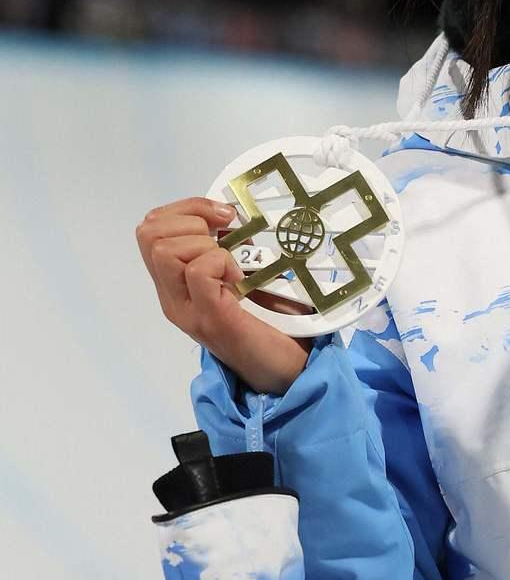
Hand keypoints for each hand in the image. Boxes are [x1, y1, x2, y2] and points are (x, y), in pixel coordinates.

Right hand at [136, 197, 310, 395]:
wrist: (289, 371)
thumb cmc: (272, 322)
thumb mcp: (241, 274)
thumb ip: (227, 248)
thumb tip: (228, 213)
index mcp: (175, 283)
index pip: (150, 228)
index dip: (187, 208)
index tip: (224, 218)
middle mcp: (172, 297)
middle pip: (149, 233)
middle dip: (191, 219)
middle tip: (226, 236)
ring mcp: (188, 310)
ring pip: (165, 250)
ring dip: (205, 244)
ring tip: (231, 264)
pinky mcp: (212, 319)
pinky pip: (198, 272)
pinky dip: (220, 263)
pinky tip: (238, 279)